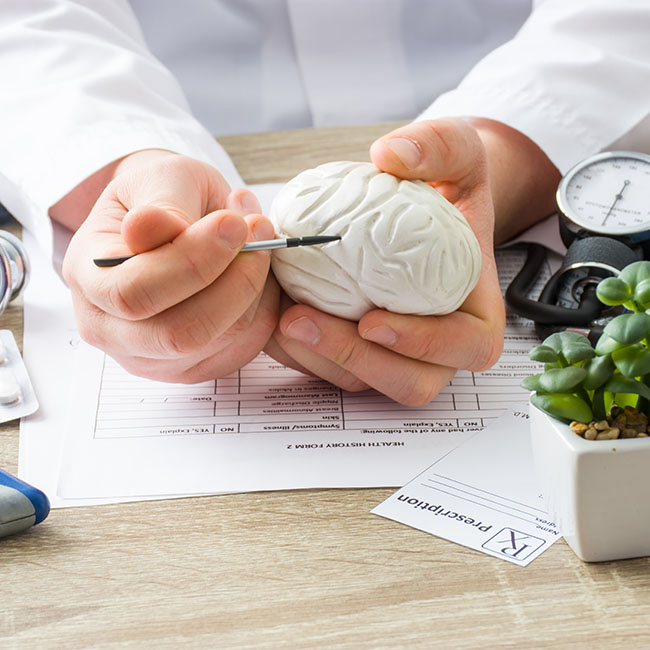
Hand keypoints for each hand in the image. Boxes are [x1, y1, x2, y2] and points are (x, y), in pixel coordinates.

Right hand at [61, 150, 279, 381]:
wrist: (170, 221)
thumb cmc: (161, 197)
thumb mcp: (158, 177)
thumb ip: (161, 203)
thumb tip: (152, 226)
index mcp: (88, 278)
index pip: (133, 293)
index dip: (192, 262)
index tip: (233, 223)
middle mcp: (110, 330)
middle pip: (179, 334)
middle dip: (234, 283)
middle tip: (260, 232)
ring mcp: (151, 358)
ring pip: (219, 341)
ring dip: (254, 290)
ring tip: (259, 241)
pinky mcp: (193, 368)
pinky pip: (242, 347)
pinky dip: (261, 309)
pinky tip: (254, 272)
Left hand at [266, 118, 504, 405]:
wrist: (421, 211)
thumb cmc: (447, 192)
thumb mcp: (457, 157)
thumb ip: (440, 146)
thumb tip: (392, 155)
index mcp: (475, 312)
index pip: (467, 347)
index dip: (426, 345)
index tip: (372, 321)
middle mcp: (439, 346)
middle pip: (410, 382)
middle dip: (356, 360)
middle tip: (303, 320)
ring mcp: (398, 356)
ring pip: (364, 382)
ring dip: (318, 359)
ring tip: (279, 317)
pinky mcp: (360, 355)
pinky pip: (330, 370)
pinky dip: (300, 352)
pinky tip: (273, 316)